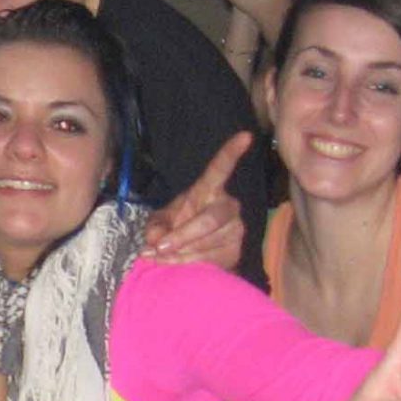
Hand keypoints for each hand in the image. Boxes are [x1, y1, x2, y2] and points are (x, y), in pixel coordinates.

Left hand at [142, 131, 252, 268]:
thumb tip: (155, 239)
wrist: (190, 251)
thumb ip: (155, 226)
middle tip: (158, 248)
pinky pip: (211, 260)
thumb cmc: (176, 226)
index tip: (245, 136)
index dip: (231, 152)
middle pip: (209, 220)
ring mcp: (236, 229)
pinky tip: (175, 263)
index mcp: (209, 189)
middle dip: (182, 236)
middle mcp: (228, 206)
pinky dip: (188, 264)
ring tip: (159, 256)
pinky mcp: (236, 250)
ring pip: (208, 243)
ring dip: (180, 253)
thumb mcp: (160, 221)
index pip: (221, 168)